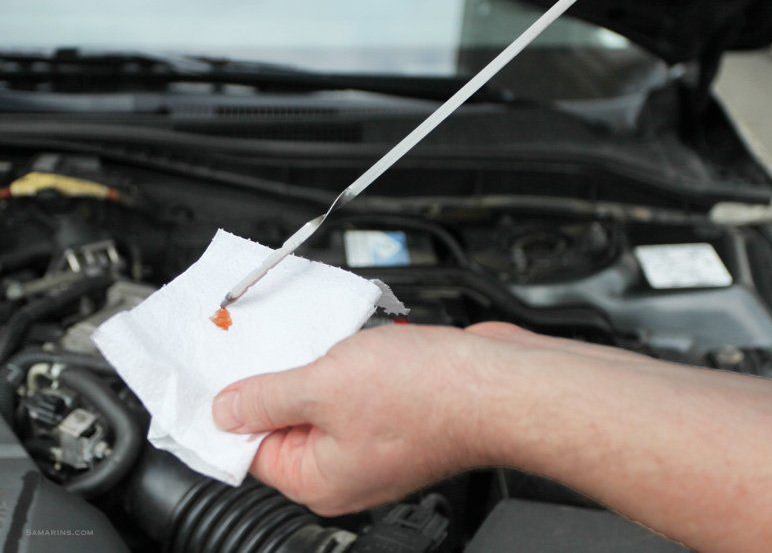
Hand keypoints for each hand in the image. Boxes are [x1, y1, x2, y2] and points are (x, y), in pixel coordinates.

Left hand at [213, 321, 771, 550]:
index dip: (232, 404)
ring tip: (328, 339)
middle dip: (281, 376)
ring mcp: (375, 438)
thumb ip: (264, 398)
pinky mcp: (400, 411)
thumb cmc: (430, 395)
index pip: (250, 446)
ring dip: (322, 361)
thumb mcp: (324, 385)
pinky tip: (359, 338)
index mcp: (319, 479)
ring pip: (325, 394)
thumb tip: (224, 410)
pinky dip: (352, 358)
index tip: (221, 370)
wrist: (502, 381)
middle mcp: (346, 467)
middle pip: (287, 418)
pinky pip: (357, 383)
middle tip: (275, 341)